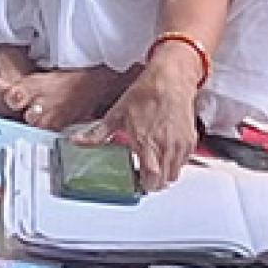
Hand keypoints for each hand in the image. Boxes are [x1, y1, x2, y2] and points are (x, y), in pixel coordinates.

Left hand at [78, 46, 202, 191]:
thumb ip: (97, 134)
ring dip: (164, 174)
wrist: (169, 80)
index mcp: (147, 144)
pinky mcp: (190, 141)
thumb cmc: (144, 94)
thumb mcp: (115, 115)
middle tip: (142, 177)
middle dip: (152, 183)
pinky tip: (163, 152)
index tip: (135, 183)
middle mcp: (166, 148)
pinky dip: (174, 163)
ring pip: (175, 173)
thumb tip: (77, 142)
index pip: (151, 179)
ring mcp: (180, 145)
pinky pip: (183, 161)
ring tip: (152, 165)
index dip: (144, 186)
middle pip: (164, 181)